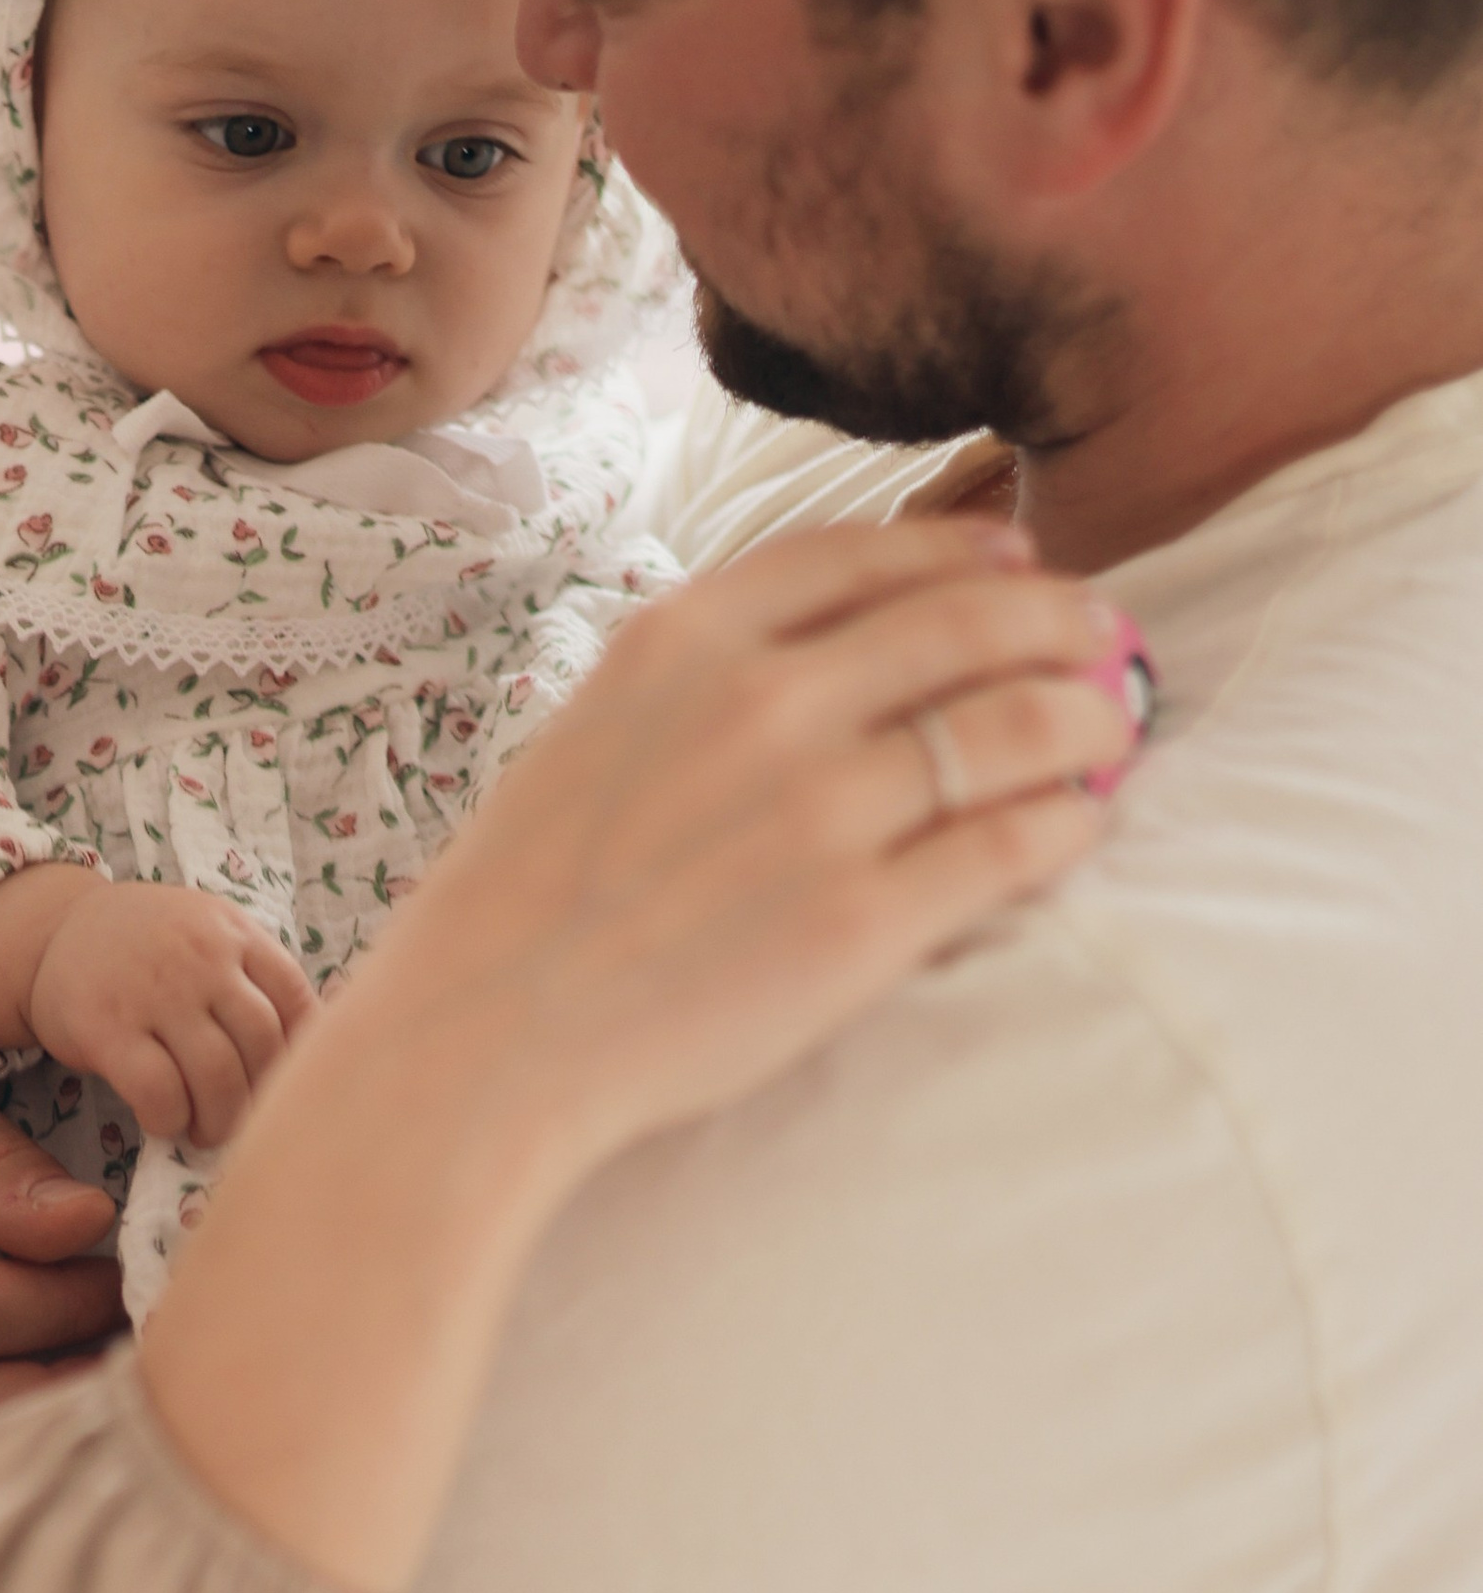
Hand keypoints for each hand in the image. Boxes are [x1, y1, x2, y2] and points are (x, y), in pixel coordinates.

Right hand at [0, 877, 313, 1143]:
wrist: (55, 932)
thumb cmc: (149, 949)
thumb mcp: (210, 935)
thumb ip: (257, 976)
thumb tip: (320, 1045)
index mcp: (235, 933)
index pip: (296, 1000)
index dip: (301, 1055)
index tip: (288, 1087)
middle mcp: (201, 957)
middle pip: (261, 1045)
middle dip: (260, 1098)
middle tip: (244, 1123)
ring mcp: (154, 991)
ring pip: (216, 1073)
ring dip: (219, 1118)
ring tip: (206, 1131)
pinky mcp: (106, 1027)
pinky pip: (158, 1089)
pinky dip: (170, 1118)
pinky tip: (164, 1121)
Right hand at [140, 514, 1135, 1592]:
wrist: (478, 1044)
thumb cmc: (523, 903)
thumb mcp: (590, 732)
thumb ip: (700, 679)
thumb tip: (835, 654)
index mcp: (683, 640)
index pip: (865, 552)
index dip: (964, 548)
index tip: (1017, 559)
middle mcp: (761, 703)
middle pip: (967, 621)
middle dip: (1058, 621)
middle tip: (1104, 640)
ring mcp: (818, 810)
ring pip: (1014, 724)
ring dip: (1087, 715)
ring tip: (1113, 727)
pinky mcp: (862, 922)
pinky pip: (1013, 845)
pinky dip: (1069, 821)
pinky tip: (1082, 822)